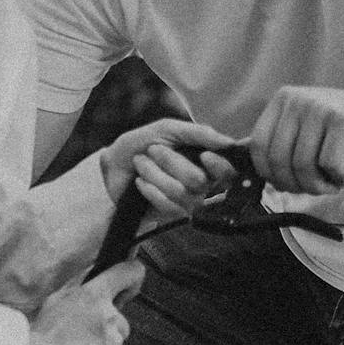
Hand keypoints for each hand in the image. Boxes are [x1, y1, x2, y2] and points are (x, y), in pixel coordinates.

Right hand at [10, 259, 142, 344]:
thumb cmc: (41, 334)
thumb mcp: (57, 298)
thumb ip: (81, 284)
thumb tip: (96, 270)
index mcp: (93, 295)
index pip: (130, 272)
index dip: (132, 277)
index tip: (127, 287)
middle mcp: (108, 315)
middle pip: (121, 318)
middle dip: (106, 325)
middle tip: (80, 335)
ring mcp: (113, 341)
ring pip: (117, 340)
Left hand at [100, 117, 237, 219]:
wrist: (114, 165)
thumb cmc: (143, 144)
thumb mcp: (168, 129)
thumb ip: (199, 133)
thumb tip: (229, 142)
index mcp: (207, 162)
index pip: (228, 171)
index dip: (219, 166)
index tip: (204, 156)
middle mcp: (203, 184)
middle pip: (199, 180)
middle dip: (170, 161)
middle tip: (153, 150)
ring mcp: (188, 202)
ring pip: (180, 192)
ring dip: (154, 173)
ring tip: (141, 164)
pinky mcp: (172, 215)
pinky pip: (168, 205)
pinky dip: (149, 189)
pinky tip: (140, 182)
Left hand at [244, 86, 343, 195]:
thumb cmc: (343, 129)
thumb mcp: (305, 126)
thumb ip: (278, 138)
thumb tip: (237, 156)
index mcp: (282, 100)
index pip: (257, 146)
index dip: (269, 174)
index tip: (287, 184)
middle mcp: (298, 100)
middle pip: (278, 159)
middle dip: (294, 184)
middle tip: (312, 189)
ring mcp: (320, 108)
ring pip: (302, 165)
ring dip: (316, 185)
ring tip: (329, 185)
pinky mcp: (342, 122)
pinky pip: (328, 163)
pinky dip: (336, 179)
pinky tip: (343, 176)